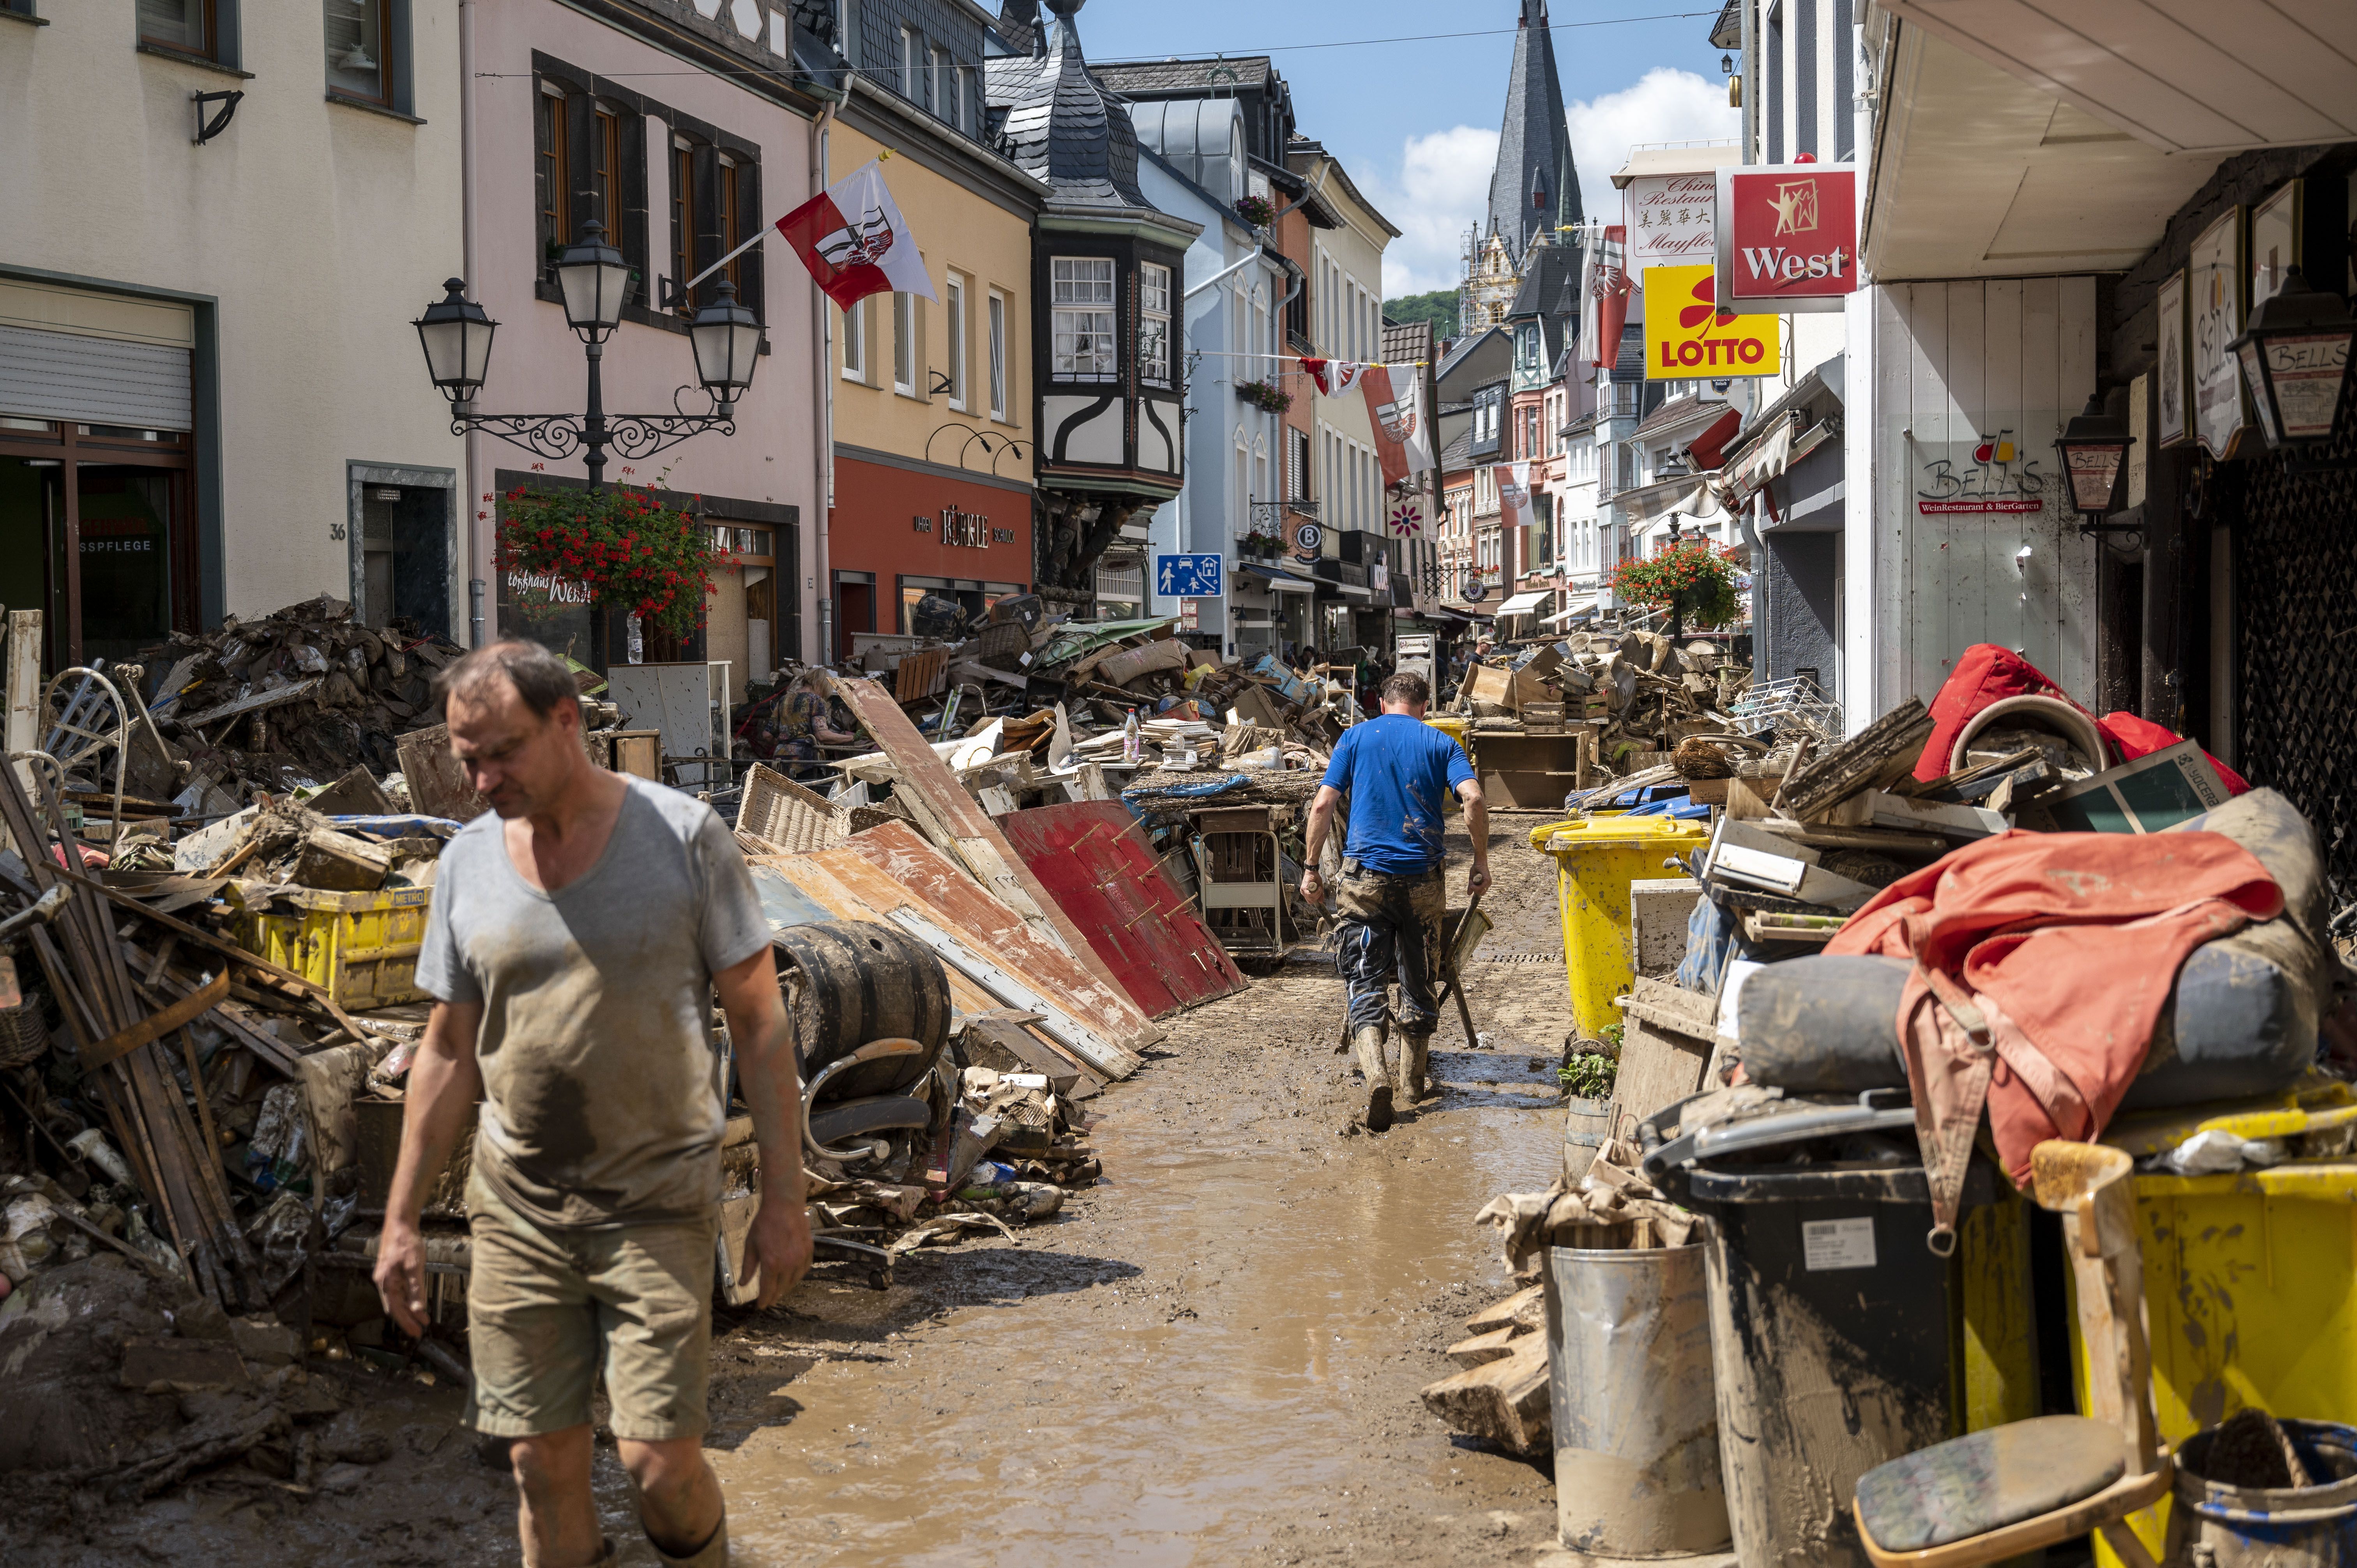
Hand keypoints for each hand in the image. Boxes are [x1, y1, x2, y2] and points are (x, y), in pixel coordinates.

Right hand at [374, 1219, 428, 1337]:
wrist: (399, 1223)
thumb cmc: (406, 1243)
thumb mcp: (414, 1266)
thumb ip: (416, 1288)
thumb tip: (417, 1309)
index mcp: (387, 1283)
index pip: (397, 1310)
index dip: (406, 1322)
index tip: (417, 1333)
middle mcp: (383, 1282)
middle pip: (395, 1307)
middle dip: (407, 1319)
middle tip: (420, 1329)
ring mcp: (385, 1277)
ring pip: (397, 1299)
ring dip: (408, 1309)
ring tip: (422, 1318)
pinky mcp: (390, 1271)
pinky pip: (398, 1290)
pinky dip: (407, 1298)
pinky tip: (415, 1301)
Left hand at [744, 1195, 813, 1309]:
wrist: (784, 1206)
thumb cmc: (765, 1224)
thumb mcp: (751, 1245)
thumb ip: (748, 1267)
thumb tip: (743, 1284)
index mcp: (771, 1264)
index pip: (767, 1290)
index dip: (764, 1301)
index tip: (761, 1307)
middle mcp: (787, 1264)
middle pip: (781, 1288)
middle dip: (774, 1296)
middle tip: (769, 1300)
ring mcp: (800, 1258)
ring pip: (794, 1281)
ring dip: (786, 1288)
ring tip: (780, 1289)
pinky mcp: (808, 1251)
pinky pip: (804, 1270)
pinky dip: (798, 1276)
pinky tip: (792, 1276)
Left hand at [1299, 867, 1324, 904]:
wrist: (1313, 872)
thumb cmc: (1316, 879)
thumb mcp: (1319, 889)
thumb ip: (1320, 895)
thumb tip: (1321, 902)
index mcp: (1306, 893)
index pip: (1310, 901)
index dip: (1316, 899)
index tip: (1319, 894)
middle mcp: (1303, 893)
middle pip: (1310, 901)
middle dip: (1317, 896)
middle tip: (1320, 890)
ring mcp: (1302, 891)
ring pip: (1310, 898)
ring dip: (1317, 894)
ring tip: (1319, 888)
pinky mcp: (1303, 888)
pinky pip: (1309, 894)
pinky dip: (1315, 892)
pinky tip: (1318, 888)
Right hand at [1467, 862, 1491, 899]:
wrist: (1479, 862)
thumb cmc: (1476, 869)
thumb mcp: (1472, 879)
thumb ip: (1471, 886)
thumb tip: (1469, 894)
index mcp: (1486, 884)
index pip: (1481, 892)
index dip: (1475, 891)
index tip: (1471, 887)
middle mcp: (1488, 883)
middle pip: (1481, 893)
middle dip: (1475, 890)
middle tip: (1471, 884)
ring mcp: (1488, 882)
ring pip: (1481, 891)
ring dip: (1474, 888)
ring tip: (1471, 882)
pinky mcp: (1487, 879)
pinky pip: (1481, 887)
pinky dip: (1475, 887)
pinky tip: (1472, 883)